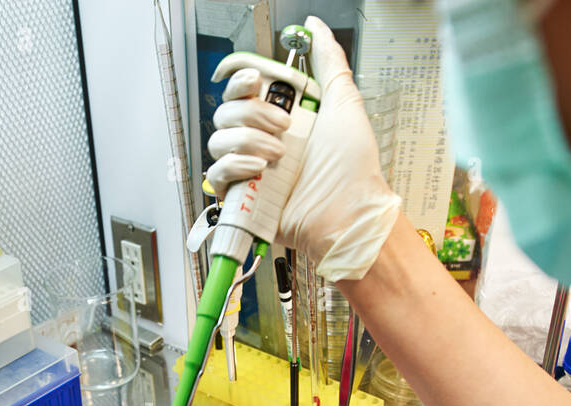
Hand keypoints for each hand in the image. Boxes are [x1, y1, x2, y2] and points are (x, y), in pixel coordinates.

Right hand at [206, 15, 399, 281]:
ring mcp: (251, 168)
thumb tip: (316, 28)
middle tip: (283, 127)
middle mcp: (264, 140)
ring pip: (218, 139)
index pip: (242, 89)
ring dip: (247, 141)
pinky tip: (259, 169)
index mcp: (283, 116)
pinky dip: (235, 166)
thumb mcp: (344, 102)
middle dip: (251, 113)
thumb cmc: (352, 168)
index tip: (253, 81)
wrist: (348, 213)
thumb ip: (329, 60)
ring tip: (278, 155)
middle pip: (226, 111)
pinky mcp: (242, 196)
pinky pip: (217, 173)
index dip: (240, 79)